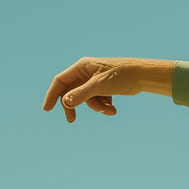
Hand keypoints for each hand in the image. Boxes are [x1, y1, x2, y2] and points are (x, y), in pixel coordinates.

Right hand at [43, 57, 173, 122]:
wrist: (141, 76)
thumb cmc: (121, 76)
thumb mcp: (100, 86)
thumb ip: (82, 94)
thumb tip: (66, 102)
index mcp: (82, 67)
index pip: (60, 81)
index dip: (52, 94)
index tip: (47, 109)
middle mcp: (86, 73)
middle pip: (71, 92)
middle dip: (74, 106)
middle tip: (71, 120)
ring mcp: (95, 81)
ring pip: (87, 100)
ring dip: (97, 108)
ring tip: (109, 110)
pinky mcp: (104, 89)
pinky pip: (97, 101)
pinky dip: (104, 107)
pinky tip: (113, 109)